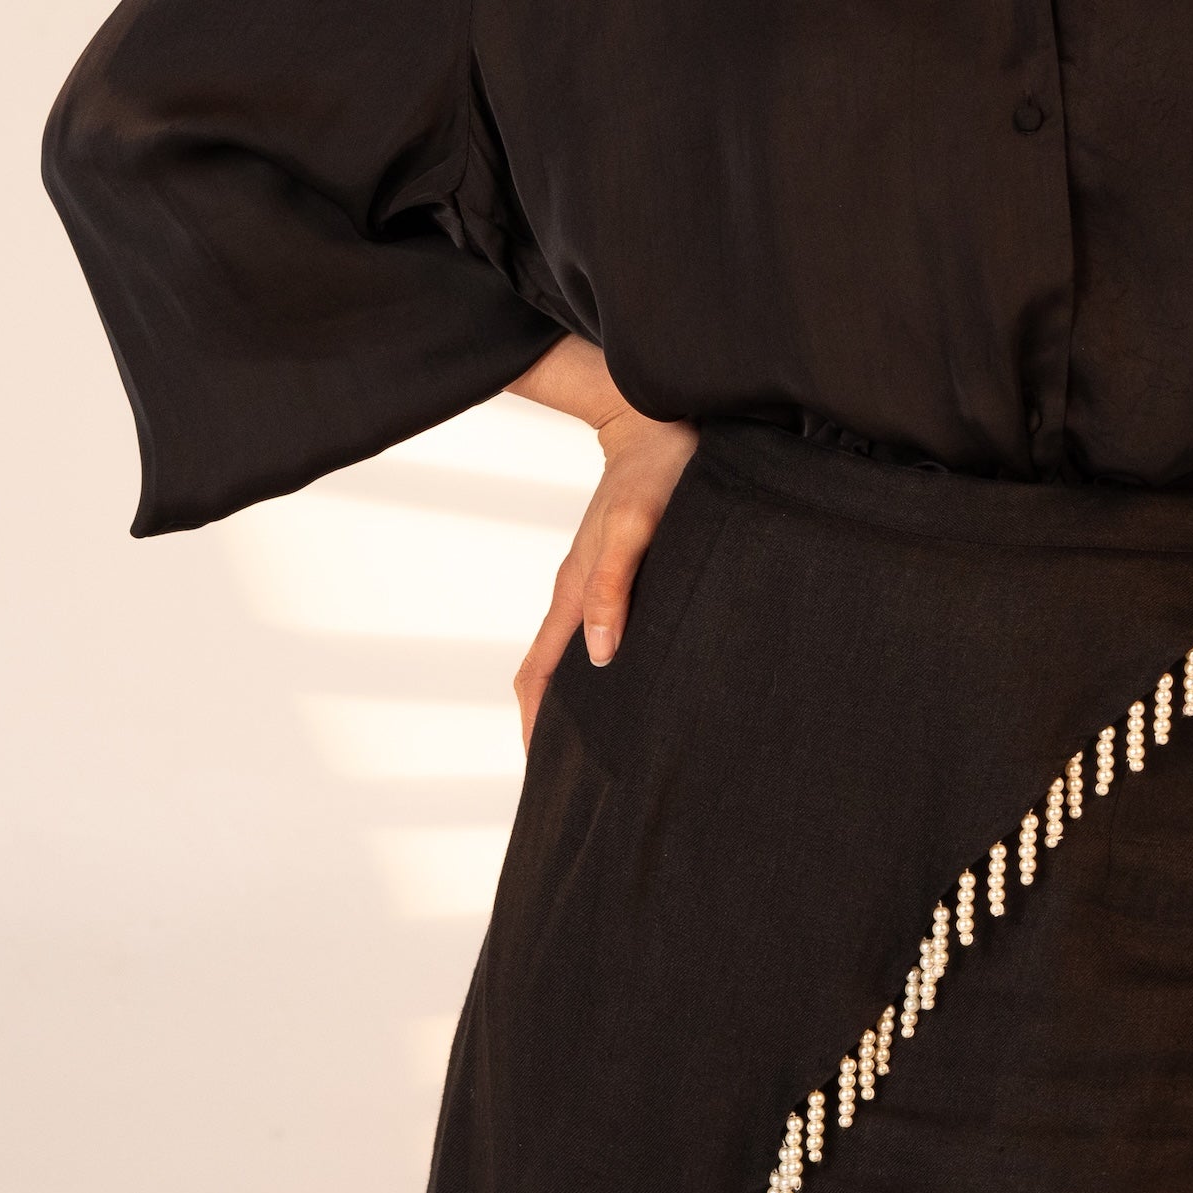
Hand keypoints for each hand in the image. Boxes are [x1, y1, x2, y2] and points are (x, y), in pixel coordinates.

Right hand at [503, 336, 699, 744]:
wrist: (658, 418)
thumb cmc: (656, 469)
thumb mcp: (638, 526)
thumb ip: (614, 585)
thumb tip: (599, 654)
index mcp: (574, 590)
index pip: (538, 673)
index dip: (534, 723)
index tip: (541, 771)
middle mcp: (577, 591)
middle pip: (549, 671)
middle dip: (551, 722)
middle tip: (573, 774)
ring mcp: (594, 579)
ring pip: (572, 651)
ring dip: (576, 695)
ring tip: (598, 739)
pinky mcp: (616, 568)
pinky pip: (596, 626)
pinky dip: (597, 663)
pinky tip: (623, 675)